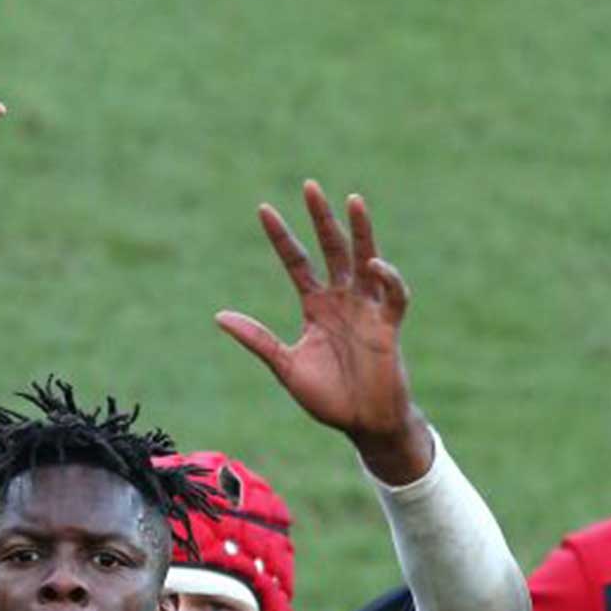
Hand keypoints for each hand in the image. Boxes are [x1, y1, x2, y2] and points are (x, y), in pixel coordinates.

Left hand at [216, 181, 431, 484]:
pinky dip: (387, 278)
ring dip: (360, 231)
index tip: (263, 209)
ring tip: (352, 200)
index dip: (281, 237)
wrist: (362, 423)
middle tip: (309, 186)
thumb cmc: (328, 398)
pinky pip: (392, 294)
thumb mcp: (285, 366)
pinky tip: (373, 264)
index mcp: (315, 307)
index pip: (296, 262)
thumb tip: (218, 316)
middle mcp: (341, 300)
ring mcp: (367, 308)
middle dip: (321, 218)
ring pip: (365, 259)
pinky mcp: (388, 324)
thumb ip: (257, 339)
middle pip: (332, 248)